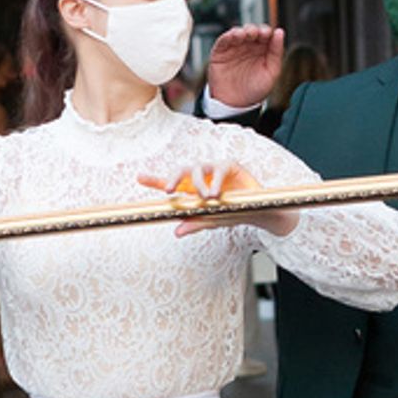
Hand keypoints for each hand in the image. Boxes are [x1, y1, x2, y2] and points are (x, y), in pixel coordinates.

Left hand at [137, 158, 298, 238]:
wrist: (258, 210)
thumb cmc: (233, 212)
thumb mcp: (213, 220)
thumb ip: (196, 223)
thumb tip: (177, 232)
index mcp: (193, 189)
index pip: (172, 182)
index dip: (155, 180)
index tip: (139, 177)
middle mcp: (201, 176)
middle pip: (181, 170)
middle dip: (172, 178)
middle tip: (168, 190)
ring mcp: (214, 169)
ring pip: (198, 169)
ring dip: (199, 184)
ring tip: (207, 197)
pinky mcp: (229, 165)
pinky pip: (218, 169)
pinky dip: (216, 181)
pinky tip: (217, 192)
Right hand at [206, 25, 283, 110]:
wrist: (235, 104)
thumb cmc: (255, 90)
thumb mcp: (272, 72)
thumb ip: (276, 52)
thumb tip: (280, 32)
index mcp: (263, 50)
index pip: (266, 34)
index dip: (267, 31)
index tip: (268, 34)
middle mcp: (249, 47)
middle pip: (253, 30)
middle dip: (255, 29)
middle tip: (257, 34)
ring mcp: (234, 48)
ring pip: (238, 32)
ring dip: (243, 30)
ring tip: (246, 34)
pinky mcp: (220, 51)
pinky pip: (223, 40)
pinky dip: (228, 35)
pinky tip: (234, 36)